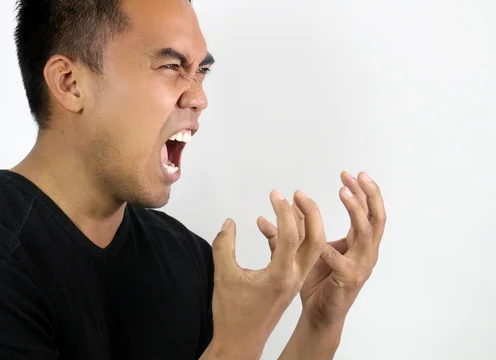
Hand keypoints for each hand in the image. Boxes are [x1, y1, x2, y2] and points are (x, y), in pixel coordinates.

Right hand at [205, 190, 324, 359]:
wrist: (240, 343)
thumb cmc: (232, 315)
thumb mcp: (223, 276)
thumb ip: (224, 245)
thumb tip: (229, 223)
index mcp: (281, 276)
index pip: (291, 236)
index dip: (284, 212)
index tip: (275, 195)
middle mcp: (293, 277)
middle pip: (315, 240)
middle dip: (311, 213)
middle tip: (297, 194)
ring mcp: (293, 280)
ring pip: (309, 247)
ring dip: (304, 224)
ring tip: (290, 203)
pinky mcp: (288, 282)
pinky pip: (296, 254)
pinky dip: (290, 237)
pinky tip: (271, 227)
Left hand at [257, 171, 385, 330]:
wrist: (319, 315)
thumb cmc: (317, 283)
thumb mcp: (306, 248)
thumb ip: (296, 228)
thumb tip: (278, 207)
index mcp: (359, 244)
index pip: (369, 212)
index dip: (362, 192)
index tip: (349, 173)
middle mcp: (365, 253)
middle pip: (377, 218)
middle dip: (368, 194)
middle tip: (356, 176)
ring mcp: (360, 268)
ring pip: (365, 234)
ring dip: (356, 211)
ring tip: (343, 193)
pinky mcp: (348, 282)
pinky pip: (343, 264)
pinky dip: (333, 252)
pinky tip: (322, 243)